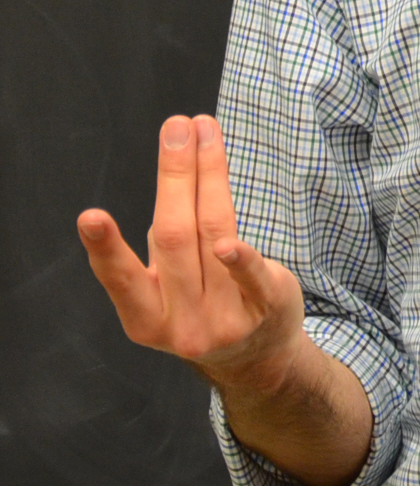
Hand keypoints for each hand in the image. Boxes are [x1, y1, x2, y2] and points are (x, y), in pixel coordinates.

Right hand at [78, 114, 305, 390]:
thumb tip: (178, 172)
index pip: (122, 278)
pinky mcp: (264, 310)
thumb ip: (169, 241)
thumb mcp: (173, 286)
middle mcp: (180, 323)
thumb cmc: (206, 303)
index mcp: (145, 318)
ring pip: (213, 234)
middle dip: (174, 176)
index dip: (105, 248)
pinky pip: (251, 278)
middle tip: (175, 128)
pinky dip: (240, 260)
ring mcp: (222, 320)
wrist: (259, 357)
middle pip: (175, 236)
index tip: (90, 216)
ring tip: (204, 132)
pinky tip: (230, 244)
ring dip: (208, 176)